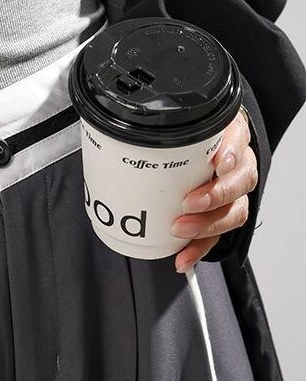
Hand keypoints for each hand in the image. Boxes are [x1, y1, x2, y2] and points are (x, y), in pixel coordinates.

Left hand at [170, 106, 256, 272]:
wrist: (205, 151)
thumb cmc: (195, 139)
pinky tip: (184, 256)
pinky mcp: (225, 216)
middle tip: (191, 201)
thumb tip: (140, 136)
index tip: (218, 164)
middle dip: (216, 195)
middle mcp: (238, 165)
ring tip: (182, 229)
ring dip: (208, 224)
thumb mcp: (186, 124)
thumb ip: (175, 128)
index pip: (238, 141)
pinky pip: (218, 236)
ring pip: (235, 211)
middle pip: (241, 181)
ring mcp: (235, 192)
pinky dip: (200, 248)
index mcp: (230, 136)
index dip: (231, 155)